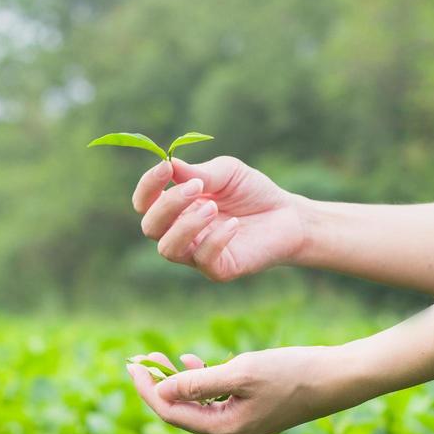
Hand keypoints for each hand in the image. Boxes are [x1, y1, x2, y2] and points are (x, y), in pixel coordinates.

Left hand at [126, 348, 370, 433]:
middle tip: (141, 359)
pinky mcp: (254, 412)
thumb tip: (160, 390)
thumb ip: (197, 383)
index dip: (148, 390)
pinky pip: (216, 401)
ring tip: (161, 358)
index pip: (171, 414)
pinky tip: (194, 362)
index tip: (132, 365)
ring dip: (178, 382)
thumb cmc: (292, 372)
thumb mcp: (240, 373)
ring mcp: (243, 425)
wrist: (338, 378)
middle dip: (158, 386)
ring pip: (197, 405)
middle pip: (180, 412)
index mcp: (225, 430)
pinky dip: (202, 382)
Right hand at [132, 156, 308, 281]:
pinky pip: (204, 260)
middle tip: (196, 188)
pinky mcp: (218, 269)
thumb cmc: (252, 193)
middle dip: (167, 205)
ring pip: (168, 249)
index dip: (148, 186)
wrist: (288, 216)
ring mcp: (196, 254)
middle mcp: (180, 233)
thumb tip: (169, 163)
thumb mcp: (227, 173)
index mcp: (176, 208)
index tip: (165, 167)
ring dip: (186, 226)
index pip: (145, 202)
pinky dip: (216, 240)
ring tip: (213, 208)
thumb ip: (200, 172)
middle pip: (151, 227)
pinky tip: (234, 225)